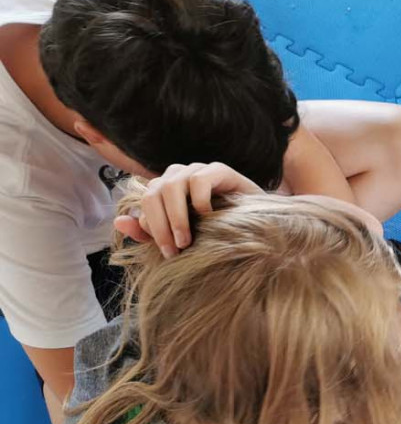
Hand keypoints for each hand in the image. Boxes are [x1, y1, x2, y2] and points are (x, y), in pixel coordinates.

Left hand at [113, 162, 262, 257]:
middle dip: (160, 225)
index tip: (167, 253)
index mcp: (165, 190)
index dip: (151, 228)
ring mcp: (197, 170)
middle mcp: (178, 176)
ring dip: (176, 218)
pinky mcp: (219, 170)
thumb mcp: (182, 237)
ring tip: (188, 240)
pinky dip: (199, 202)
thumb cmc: (219, 232)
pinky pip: (198, 180)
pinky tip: (210, 218)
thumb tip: (119, 222)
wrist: (258, 228)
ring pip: (171, 186)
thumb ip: (150, 232)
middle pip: (153, 193)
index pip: (145, 202)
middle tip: (175, 250)